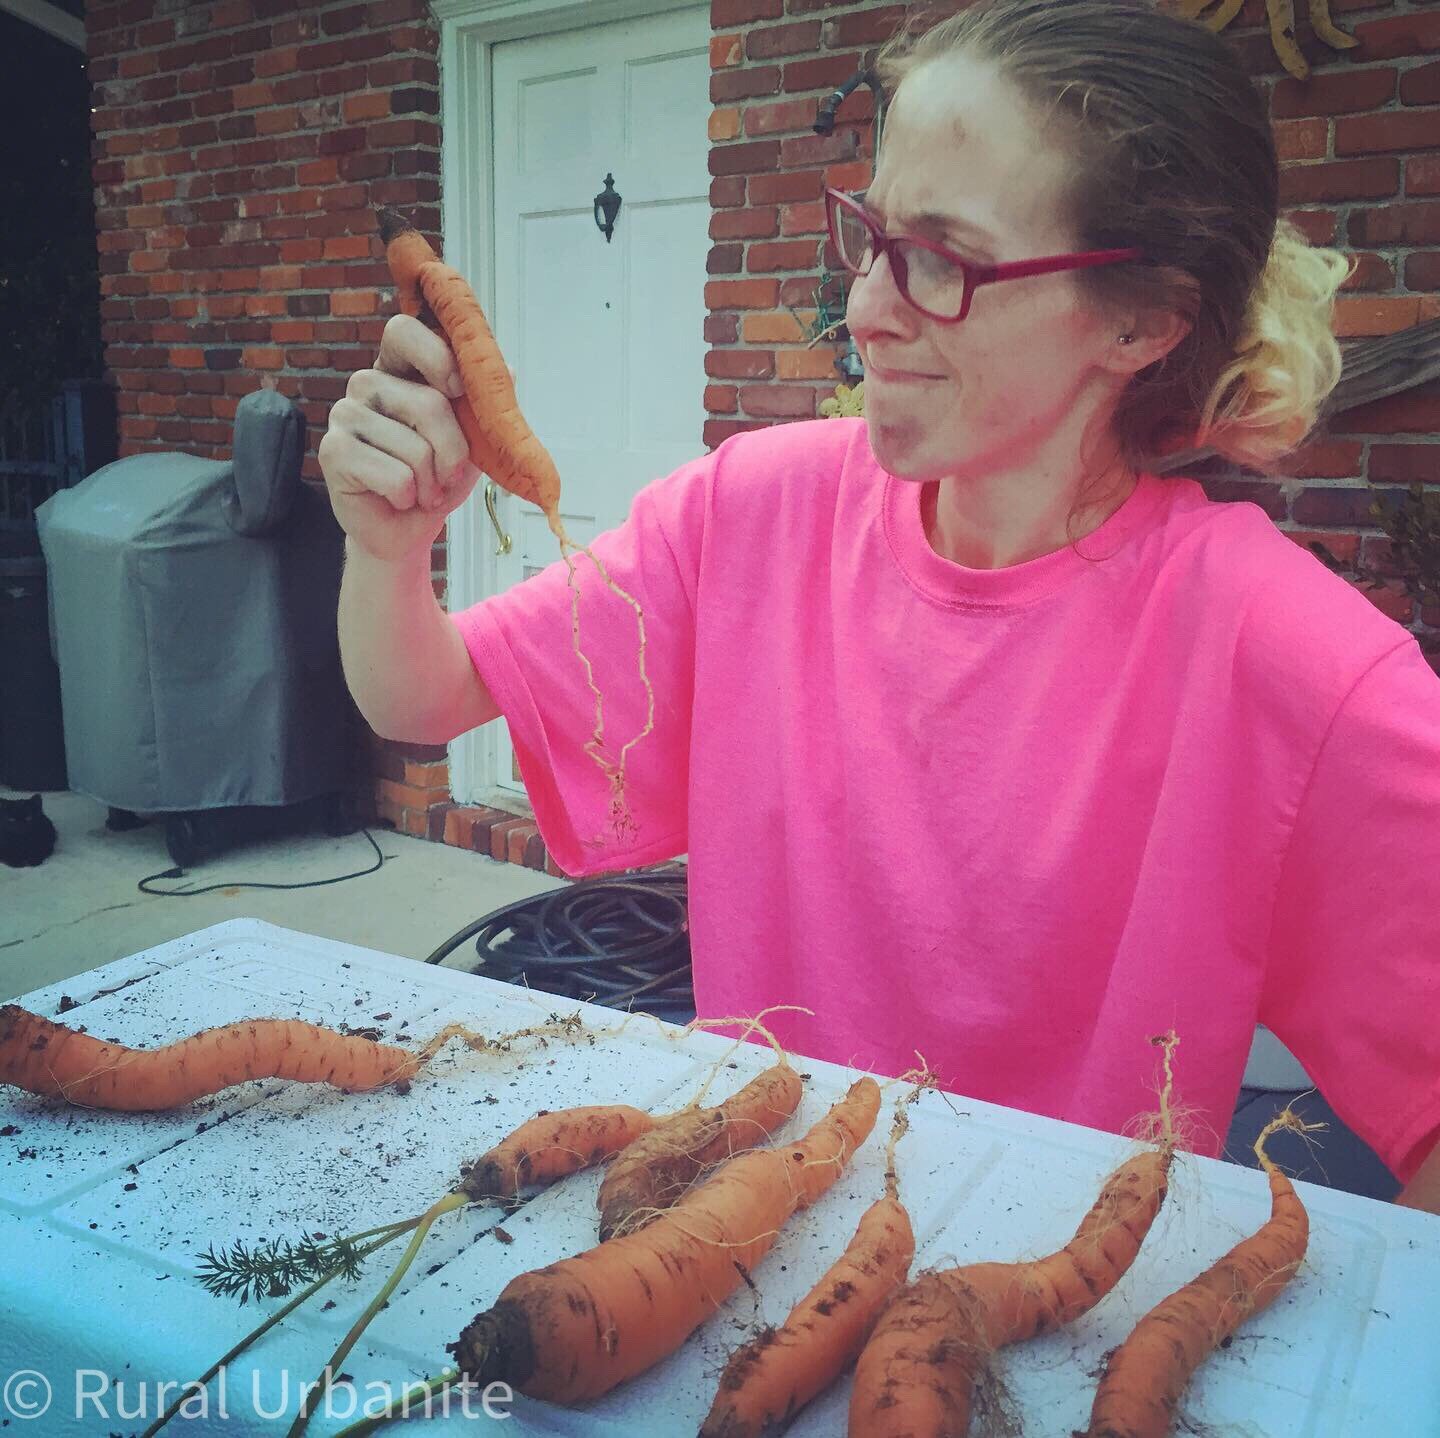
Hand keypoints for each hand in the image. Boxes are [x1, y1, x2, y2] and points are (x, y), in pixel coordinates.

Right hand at [318, 313, 479, 562]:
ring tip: (422, 491)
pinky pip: (396, 476)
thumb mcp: (472, 440)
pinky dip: (409, 497)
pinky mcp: (334, 451)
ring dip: (432, 482)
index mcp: (398, 370)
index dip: (436, 355)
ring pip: (414, 446)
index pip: (403, 331)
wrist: (406, 531)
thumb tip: (511, 370)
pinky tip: (398, 499)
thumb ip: (483, 405)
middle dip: (453, 451)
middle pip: (428, 402)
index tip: (458, 389)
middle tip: (448, 476)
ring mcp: (344, 414)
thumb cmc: (437, 480)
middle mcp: (366, 384)